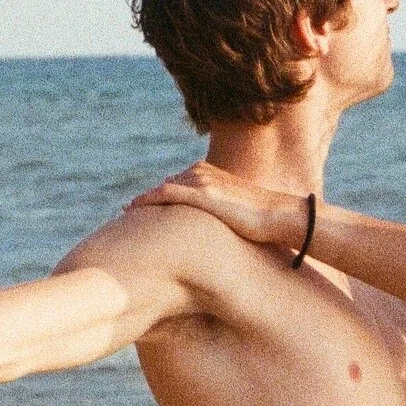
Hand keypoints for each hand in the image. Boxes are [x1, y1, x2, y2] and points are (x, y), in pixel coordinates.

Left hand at [131, 163, 312, 250]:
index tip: (140, 211)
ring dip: (142, 202)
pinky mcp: (201, 194)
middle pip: (164, 186)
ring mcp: (200, 182)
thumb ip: (222, 214)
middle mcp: (202, 173)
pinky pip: (164, 194)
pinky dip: (146, 201)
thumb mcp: (237, 214)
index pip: (176, 183)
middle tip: (125, 215)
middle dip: (146, 201)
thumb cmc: (265, 221)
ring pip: (160, 189)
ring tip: (123, 216)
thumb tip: (219, 231)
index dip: (158, 198)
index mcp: (210, 174)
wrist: (281, 216)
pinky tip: (131, 211)